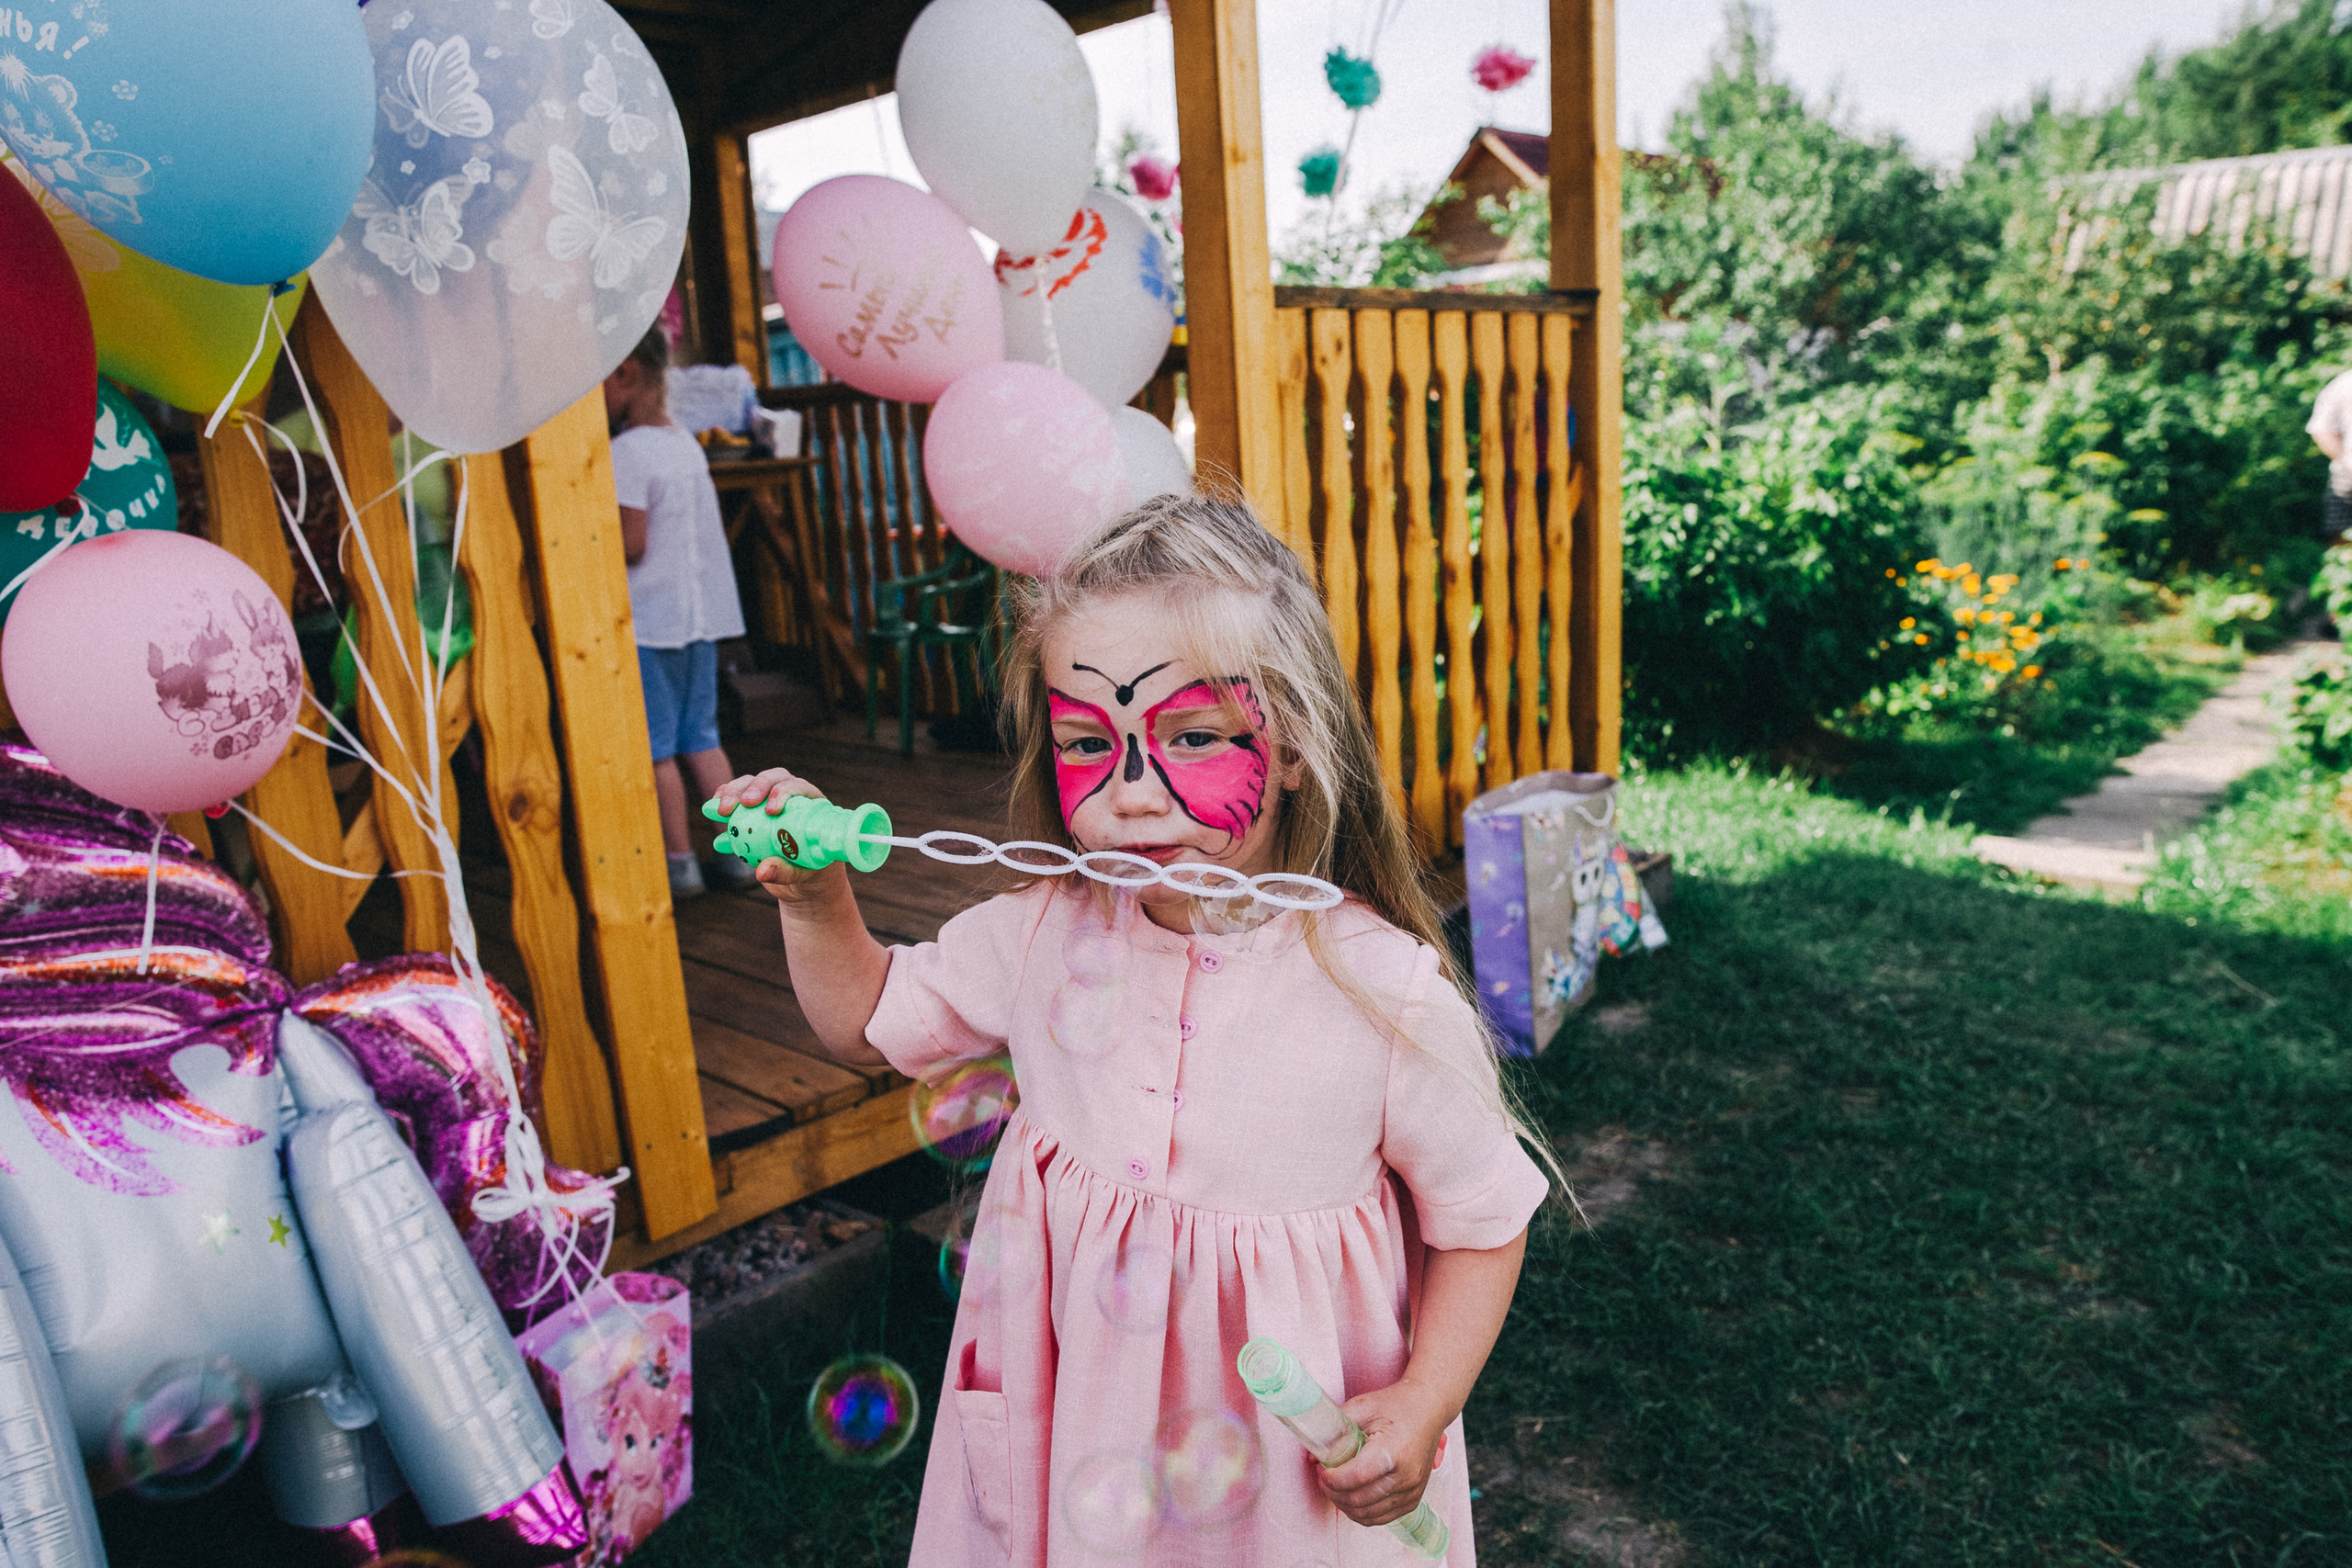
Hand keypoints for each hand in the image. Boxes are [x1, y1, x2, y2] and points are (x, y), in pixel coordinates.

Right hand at [708, 768, 837, 905]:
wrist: (801, 880)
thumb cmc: (810, 873)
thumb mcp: (802, 875)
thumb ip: (785, 872)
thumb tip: (762, 872)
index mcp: (811, 806)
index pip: (798, 787)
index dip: (783, 792)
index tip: (770, 811)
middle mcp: (791, 796)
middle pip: (772, 779)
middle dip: (754, 786)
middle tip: (742, 804)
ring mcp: (769, 800)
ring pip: (750, 784)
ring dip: (732, 792)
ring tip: (719, 811)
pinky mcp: (751, 809)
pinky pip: (735, 799)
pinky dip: (722, 801)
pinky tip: (711, 810)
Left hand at [1317, 1379, 1451, 1528]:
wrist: (1429, 1408)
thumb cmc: (1396, 1405)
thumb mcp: (1362, 1407)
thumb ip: (1335, 1430)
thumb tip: (1312, 1456)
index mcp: (1393, 1451)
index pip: (1355, 1477)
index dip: (1331, 1479)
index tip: (1321, 1470)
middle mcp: (1406, 1476)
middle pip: (1359, 1500)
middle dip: (1333, 1493)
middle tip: (1323, 1479)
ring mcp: (1412, 1491)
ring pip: (1368, 1515)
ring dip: (1345, 1506)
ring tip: (1335, 1488)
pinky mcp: (1414, 1499)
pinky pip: (1382, 1518)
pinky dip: (1362, 1513)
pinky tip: (1351, 1498)